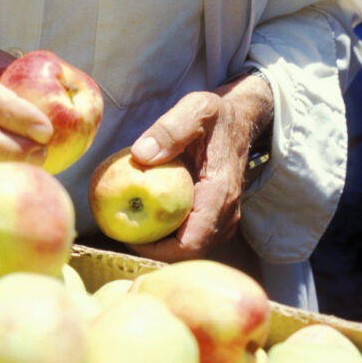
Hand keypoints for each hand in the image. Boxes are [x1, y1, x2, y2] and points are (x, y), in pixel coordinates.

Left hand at [127, 74, 272, 261]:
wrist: (242, 120)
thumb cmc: (217, 114)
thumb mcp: (196, 109)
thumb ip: (170, 129)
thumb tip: (140, 154)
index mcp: (220, 192)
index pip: (191, 244)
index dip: (157, 250)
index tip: (127, 236)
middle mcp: (226, 213)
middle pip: (188, 253)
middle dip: (153, 250)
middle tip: (119, 233)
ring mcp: (223, 218)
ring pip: (190, 249)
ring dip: (160, 244)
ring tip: (127, 227)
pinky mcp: (215, 216)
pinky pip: (191, 236)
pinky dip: (168, 234)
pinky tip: (144, 219)